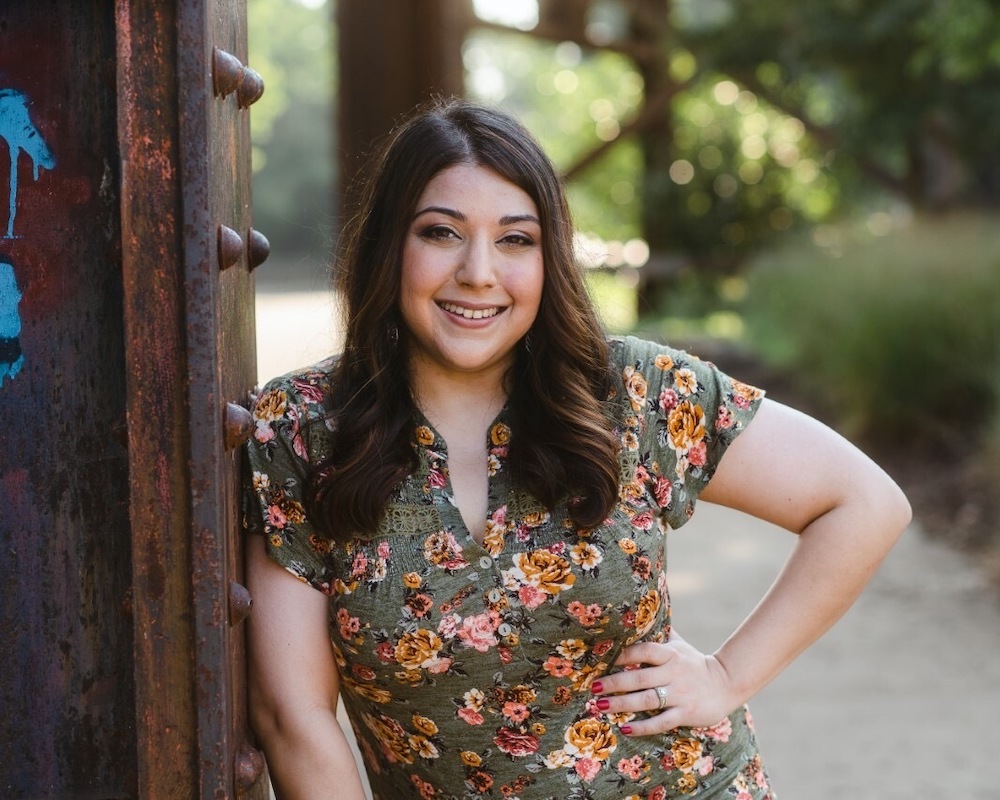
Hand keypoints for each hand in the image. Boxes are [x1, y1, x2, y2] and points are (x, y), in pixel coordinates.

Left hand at [590, 630, 740, 735]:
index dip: (624, 654)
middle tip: (594, 687)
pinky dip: (643, 727)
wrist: (726, 684)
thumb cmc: (693, 663)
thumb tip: (638, 611)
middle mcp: (675, 672)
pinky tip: (625, 729)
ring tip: (600, 706)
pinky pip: (661, 722)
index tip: (603, 658)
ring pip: (647, 700)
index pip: (645, 650)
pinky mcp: (686, 713)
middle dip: (615, 682)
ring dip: (622, 704)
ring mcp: (680, 694)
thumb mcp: (679, 645)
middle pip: (640, 677)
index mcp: (671, 654)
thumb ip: (660, 633)